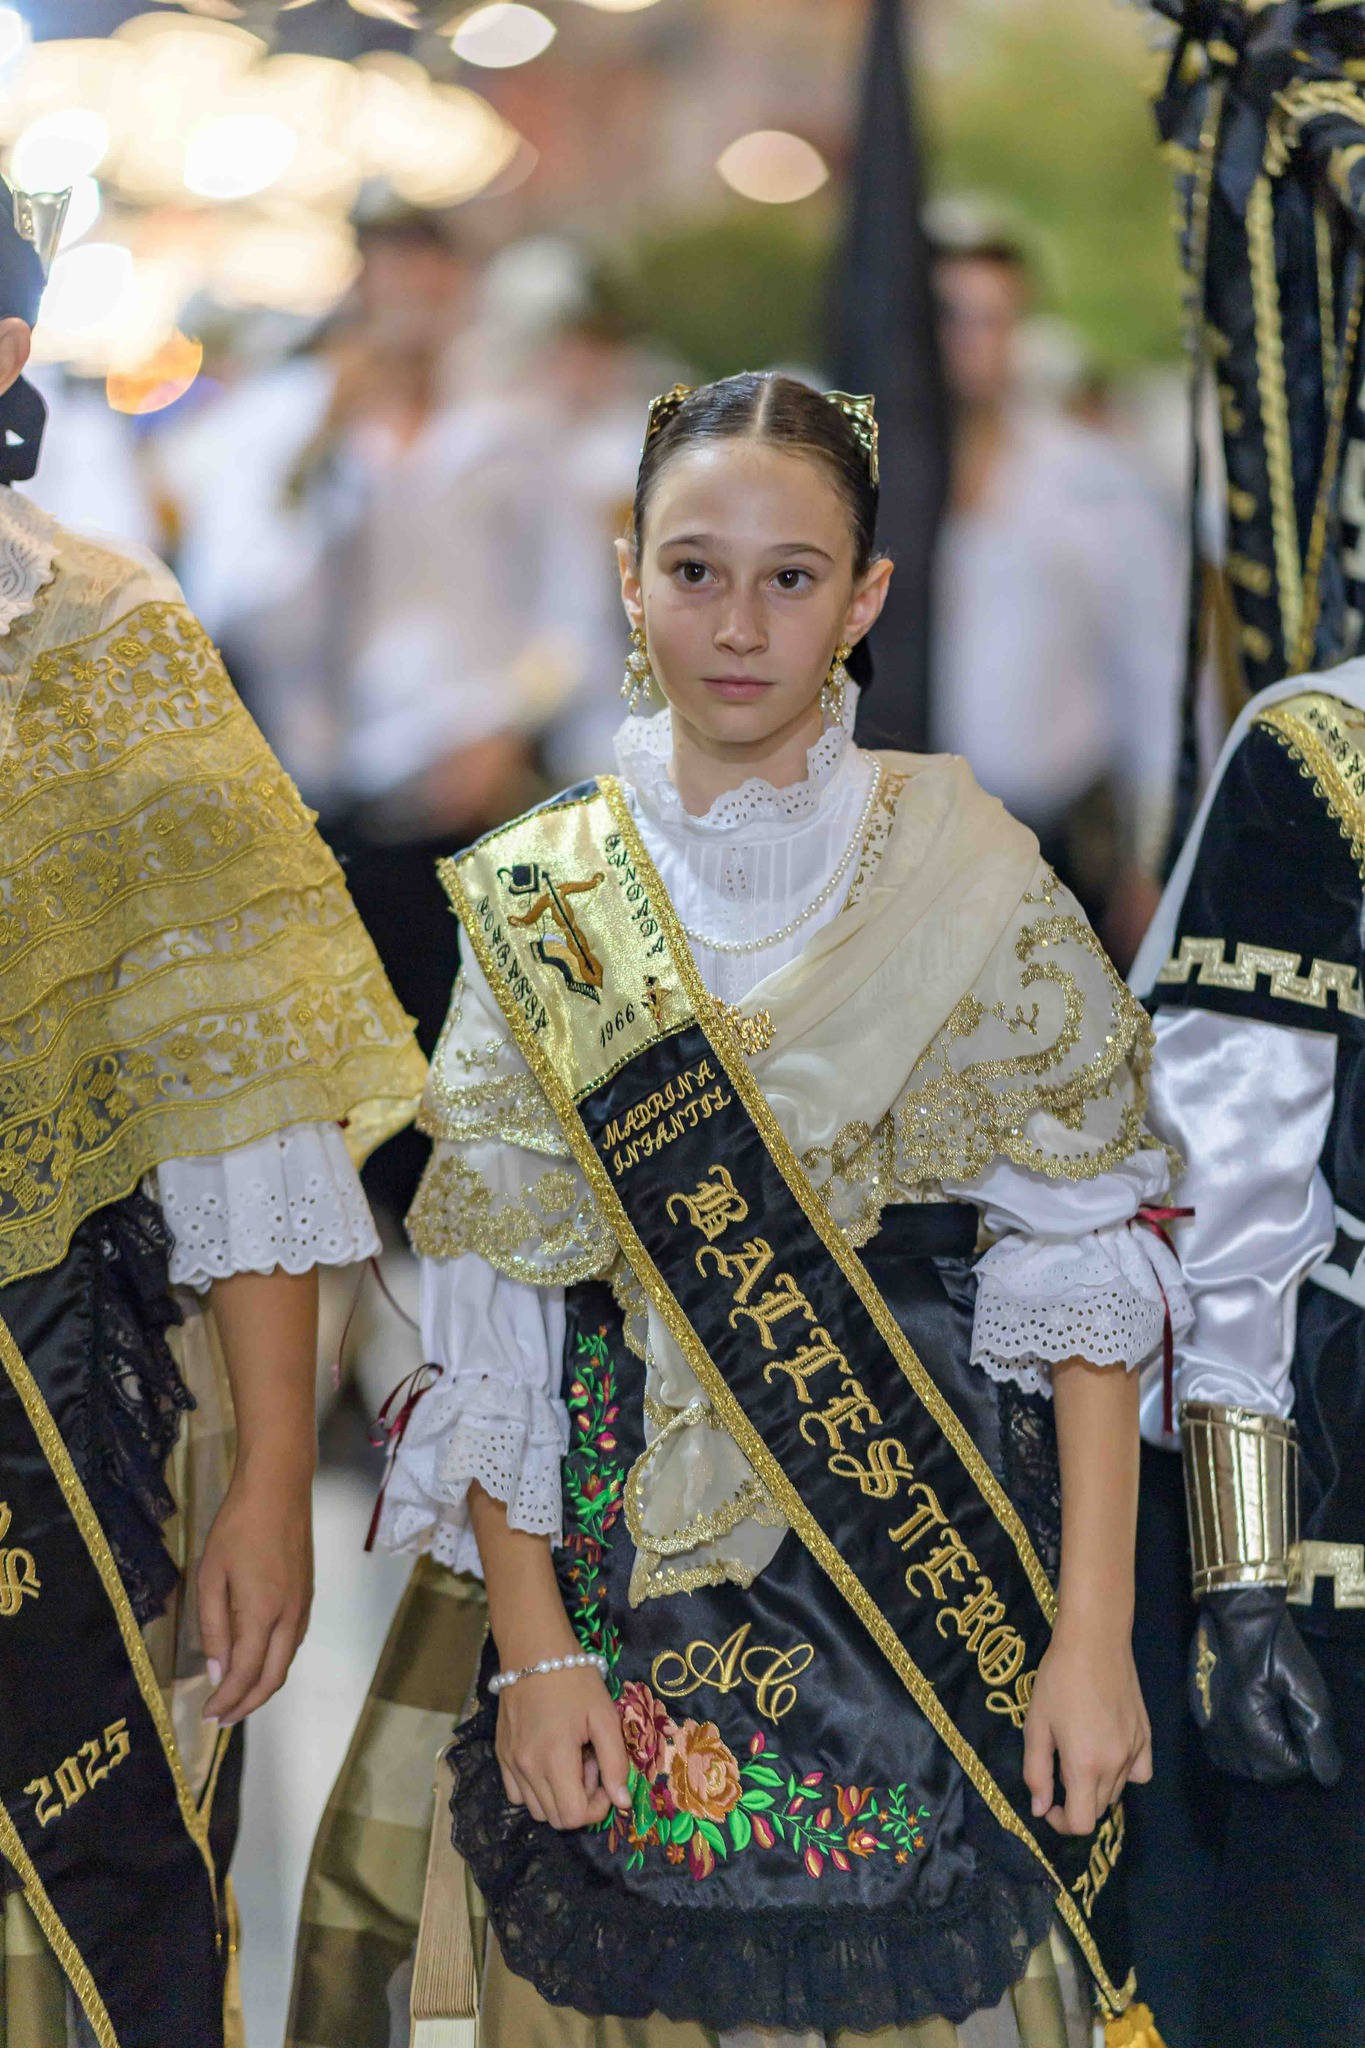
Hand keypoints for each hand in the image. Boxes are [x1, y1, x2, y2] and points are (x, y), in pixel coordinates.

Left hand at [199, 1466, 313, 1726]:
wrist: (279, 1488)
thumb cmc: (237, 1527)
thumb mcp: (211, 1576)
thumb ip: (214, 1627)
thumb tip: (218, 1671)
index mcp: (262, 1613)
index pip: (245, 1675)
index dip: (226, 1701)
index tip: (206, 1716)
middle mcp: (290, 1617)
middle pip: (273, 1678)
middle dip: (247, 1705)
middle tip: (221, 1719)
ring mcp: (303, 1606)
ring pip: (286, 1662)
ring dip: (262, 1687)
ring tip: (236, 1698)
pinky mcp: (307, 1595)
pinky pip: (293, 1643)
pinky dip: (274, 1663)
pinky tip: (256, 1661)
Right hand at [495, 1663, 630, 1831]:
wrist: (534, 1649)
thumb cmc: (575, 1678)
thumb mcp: (605, 1716)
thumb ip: (615, 1762)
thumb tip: (622, 1802)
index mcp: (553, 1759)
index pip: (573, 1817)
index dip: (597, 1807)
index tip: (606, 1777)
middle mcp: (526, 1768)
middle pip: (555, 1819)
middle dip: (580, 1800)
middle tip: (590, 1764)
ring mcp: (509, 1763)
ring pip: (536, 1809)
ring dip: (559, 1795)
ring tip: (571, 1759)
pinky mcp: (500, 1754)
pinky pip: (517, 1793)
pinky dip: (536, 1789)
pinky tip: (549, 1760)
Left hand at [1023, 1618, 1152, 1834]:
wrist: (1095, 1642)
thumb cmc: (1058, 1680)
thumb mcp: (1036, 1725)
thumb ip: (1036, 1772)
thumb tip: (1040, 1808)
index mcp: (1086, 1767)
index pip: (1081, 1823)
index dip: (1061, 1822)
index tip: (1048, 1804)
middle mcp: (1116, 1766)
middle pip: (1099, 1810)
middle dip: (1075, 1803)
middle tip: (1057, 1772)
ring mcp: (1136, 1751)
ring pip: (1117, 1792)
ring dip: (1096, 1788)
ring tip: (1079, 1756)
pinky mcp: (1147, 1736)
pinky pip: (1139, 1772)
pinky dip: (1124, 1773)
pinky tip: (1108, 1751)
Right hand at [1190, 1587, 1340, 1786]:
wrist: (1235, 1616)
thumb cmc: (1275, 1648)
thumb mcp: (1307, 1688)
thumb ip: (1317, 1736)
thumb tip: (1327, 1777)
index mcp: (1252, 1732)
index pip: (1292, 1768)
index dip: (1306, 1744)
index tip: (1300, 1712)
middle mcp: (1225, 1740)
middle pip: (1268, 1772)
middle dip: (1285, 1751)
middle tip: (1287, 1711)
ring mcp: (1209, 1732)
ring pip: (1247, 1766)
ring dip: (1264, 1752)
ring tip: (1270, 1715)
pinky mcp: (1201, 1722)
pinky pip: (1228, 1754)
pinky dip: (1244, 1746)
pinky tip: (1250, 1719)